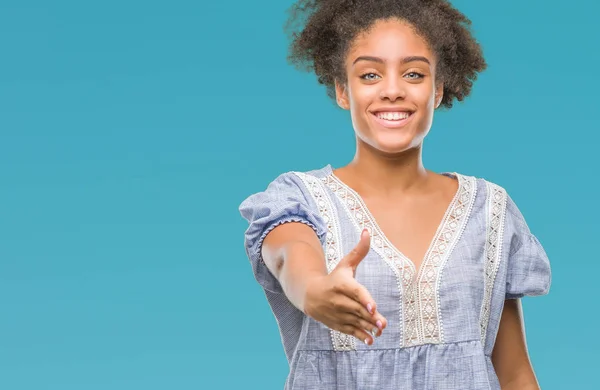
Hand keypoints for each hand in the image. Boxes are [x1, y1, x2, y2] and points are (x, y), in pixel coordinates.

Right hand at [303, 229, 387, 344]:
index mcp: (341, 284)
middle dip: (370, 317)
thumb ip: (359, 251)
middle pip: (357, 309)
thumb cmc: (333, 278)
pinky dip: (360, 336)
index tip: (373, 307)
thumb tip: (367, 231)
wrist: (309, 294)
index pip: (355, 292)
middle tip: (383, 323)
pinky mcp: (337, 324)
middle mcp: (338, 300)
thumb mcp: (345, 264)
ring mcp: (337, 313)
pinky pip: (349, 331)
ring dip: (367, 327)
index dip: (364, 299)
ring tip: (380, 331)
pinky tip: (370, 340)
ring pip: (355, 321)